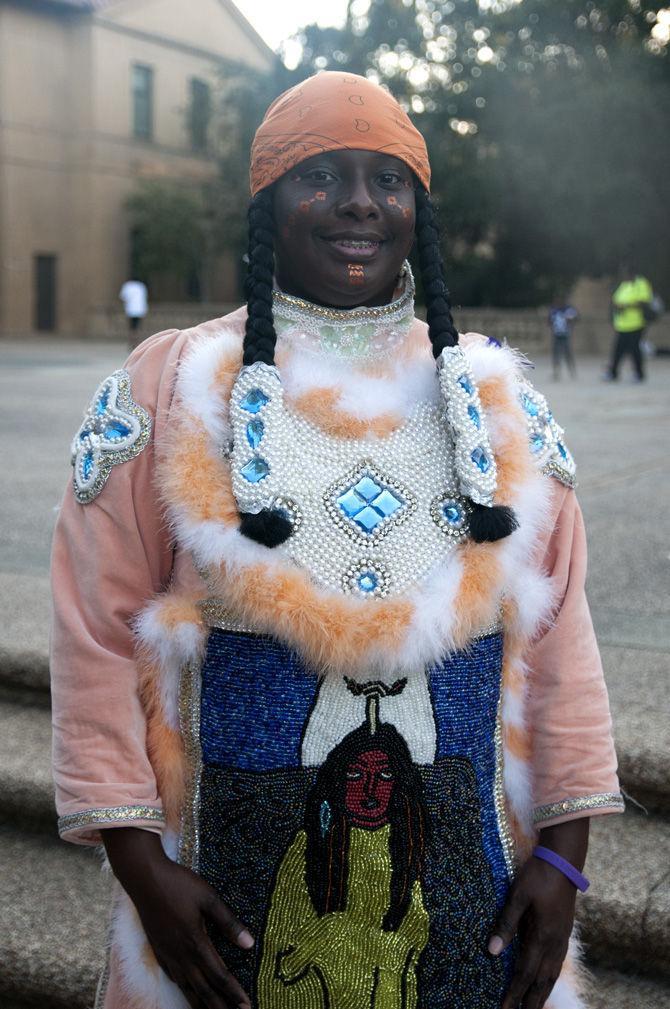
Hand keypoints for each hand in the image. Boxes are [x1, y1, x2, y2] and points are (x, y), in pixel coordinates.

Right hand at [102, 828, 252, 1008]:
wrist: (144, 879)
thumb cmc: (179, 884)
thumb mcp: (208, 897)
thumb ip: (228, 922)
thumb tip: (249, 943)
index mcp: (196, 943)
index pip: (219, 976)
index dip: (234, 993)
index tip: (247, 1005)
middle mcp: (181, 955)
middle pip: (204, 990)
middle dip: (221, 1006)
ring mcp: (168, 955)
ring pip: (187, 988)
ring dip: (203, 1004)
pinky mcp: (159, 951)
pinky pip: (175, 978)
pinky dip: (186, 991)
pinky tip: (190, 993)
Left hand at [488, 819, 588, 1008]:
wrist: (564, 861)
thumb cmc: (538, 875)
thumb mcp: (517, 896)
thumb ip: (505, 924)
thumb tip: (492, 951)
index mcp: (542, 936)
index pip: (525, 972)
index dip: (514, 992)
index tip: (504, 1008)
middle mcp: (554, 942)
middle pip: (542, 980)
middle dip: (531, 1001)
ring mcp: (562, 938)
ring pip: (552, 974)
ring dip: (542, 992)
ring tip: (533, 1006)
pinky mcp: (564, 931)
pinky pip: (557, 963)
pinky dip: (549, 977)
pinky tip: (545, 979)